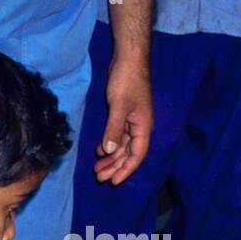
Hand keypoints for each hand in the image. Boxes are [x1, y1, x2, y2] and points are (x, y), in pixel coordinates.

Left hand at [94, 57, 152, 184]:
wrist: (128, 58)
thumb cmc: (127, 80)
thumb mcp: (118, 106)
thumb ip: (114, 130)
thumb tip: (110, 152)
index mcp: (143, 127)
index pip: (137, 155)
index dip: (126, 170)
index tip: (113, 181)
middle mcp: (139, 127)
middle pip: (129, 154)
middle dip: (115, 166)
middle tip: (99, 178)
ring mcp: (131, 121)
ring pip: (122, 146)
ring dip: (110, 158)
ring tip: (97, 168)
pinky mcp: (123, 114)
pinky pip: (117, 135)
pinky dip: (109, 144)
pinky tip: (98, 151)